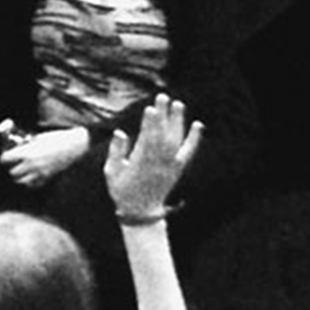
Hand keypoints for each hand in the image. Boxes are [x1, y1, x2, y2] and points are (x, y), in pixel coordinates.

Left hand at [1, 127, 90, 188]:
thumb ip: (26, 144)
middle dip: (11, 167)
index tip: (6, 156)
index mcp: (28, 153)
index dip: (5, 157)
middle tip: (14, 163)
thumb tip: (17, 146)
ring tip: (22, 170)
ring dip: (19, 176)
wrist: (75, 146)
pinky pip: (33, 185)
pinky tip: (32, 175)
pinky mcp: (48, 178)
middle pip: (13, 173)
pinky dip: (30, 182)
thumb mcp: (38, 137)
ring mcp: (40, 173)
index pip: (6, 159)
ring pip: (21, 182)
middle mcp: (32, 165)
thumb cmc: (58, 138)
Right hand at [104, 94, 202, 219]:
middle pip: (162, 135)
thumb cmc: (122, 191)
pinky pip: (188, 152)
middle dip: (163, 116)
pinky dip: (194, 139)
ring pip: (176, 141)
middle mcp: (158, 164)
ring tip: (177, 104)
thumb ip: (116, 152)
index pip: (147, 140)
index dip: (150, 124)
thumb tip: (120, 133)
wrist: (141, 212)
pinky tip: (198, 125)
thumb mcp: (111, 173)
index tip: (151, 109)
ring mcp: (170, 166)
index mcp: (140, 164)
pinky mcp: (178, 169)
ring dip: (178, 122)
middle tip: (162, 97)